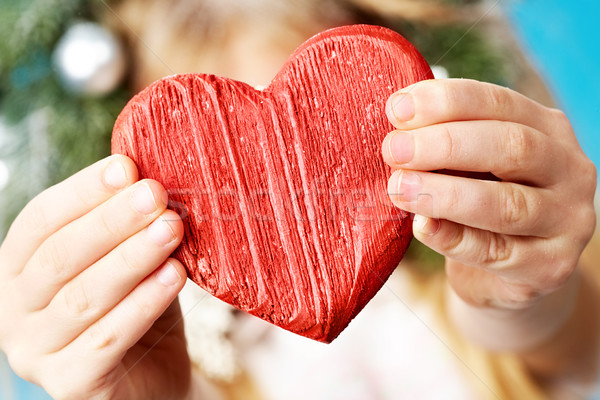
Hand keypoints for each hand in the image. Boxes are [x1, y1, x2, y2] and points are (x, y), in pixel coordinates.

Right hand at [0, 155, 189, 398]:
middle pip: (60, 256)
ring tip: (171, 229)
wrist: (153, 377)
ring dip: (132, 258)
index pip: (42, 220)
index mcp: (21, 268)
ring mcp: (36, 351)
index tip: (127, 168)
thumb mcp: (130, 260)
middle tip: (156, 195)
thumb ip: (129, 226)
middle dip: (112, 221)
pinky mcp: (70, 384)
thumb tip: (146, 175)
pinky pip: (107, 339)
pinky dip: (143, 303)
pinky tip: (174, 276)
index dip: (83, 191)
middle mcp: (15, 309)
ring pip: (83, 296)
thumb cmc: (138, 307)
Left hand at [382, 79, 595, 312]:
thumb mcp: (469, 165)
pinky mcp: (550, 266)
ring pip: (507, 203)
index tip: (398, 108)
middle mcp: (569, 169)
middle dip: (445, 144)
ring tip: (399, 187)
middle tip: (394, 149)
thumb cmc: (481, 202)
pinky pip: (495, 251)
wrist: (508, 271)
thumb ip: (445, 145)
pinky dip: (453, 237)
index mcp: (547, 129)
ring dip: (445, 193)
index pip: (499, 103)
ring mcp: (567, 221)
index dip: (447, 102)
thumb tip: (399, 128)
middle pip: (512, 146)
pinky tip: (422, 225)